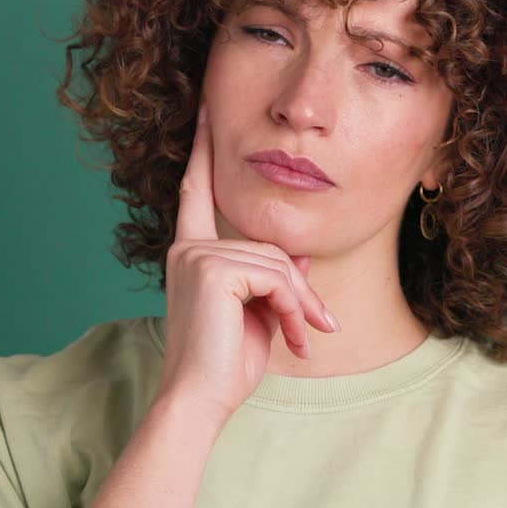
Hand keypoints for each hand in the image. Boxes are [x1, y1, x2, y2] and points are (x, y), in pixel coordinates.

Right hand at [157, 98, 339, 423]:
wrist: (199, 400)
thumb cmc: (225, 367)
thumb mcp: (261, 316)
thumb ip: (277, 281)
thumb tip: (303, 261)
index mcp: (191, 252)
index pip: (197, 190)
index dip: (205, 149)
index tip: (207, 107)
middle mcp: (188, 246)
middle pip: (269, 245)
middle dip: (300, 290)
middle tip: (318, 330)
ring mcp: (197, 254)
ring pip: (279, 263)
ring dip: (302, 307)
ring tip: (303, 341)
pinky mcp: (212, 267)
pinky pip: (277, 276)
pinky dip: (294, 308)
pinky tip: (292, 338)